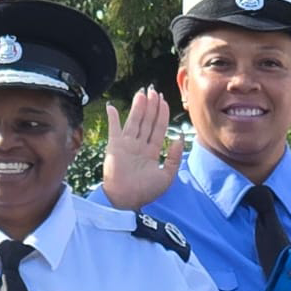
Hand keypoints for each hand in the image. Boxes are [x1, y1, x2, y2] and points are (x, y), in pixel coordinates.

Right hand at [99, 88, 182, 208]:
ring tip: (142, 93)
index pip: (158, 127)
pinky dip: (112, 117)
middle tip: (154, 90)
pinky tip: (112, 106)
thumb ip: (173, 157)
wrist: (126, 199)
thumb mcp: (167, 176)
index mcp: (151, 151)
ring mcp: (126, 144)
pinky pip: (113, 128)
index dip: (162, 113)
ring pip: (134, 121)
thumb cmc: (146, 191)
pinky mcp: (114, 146)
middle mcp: (139, 145)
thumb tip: (179, 139)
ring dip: (138, 107)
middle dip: (151, 106)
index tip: (164, 100)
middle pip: (147, 121)